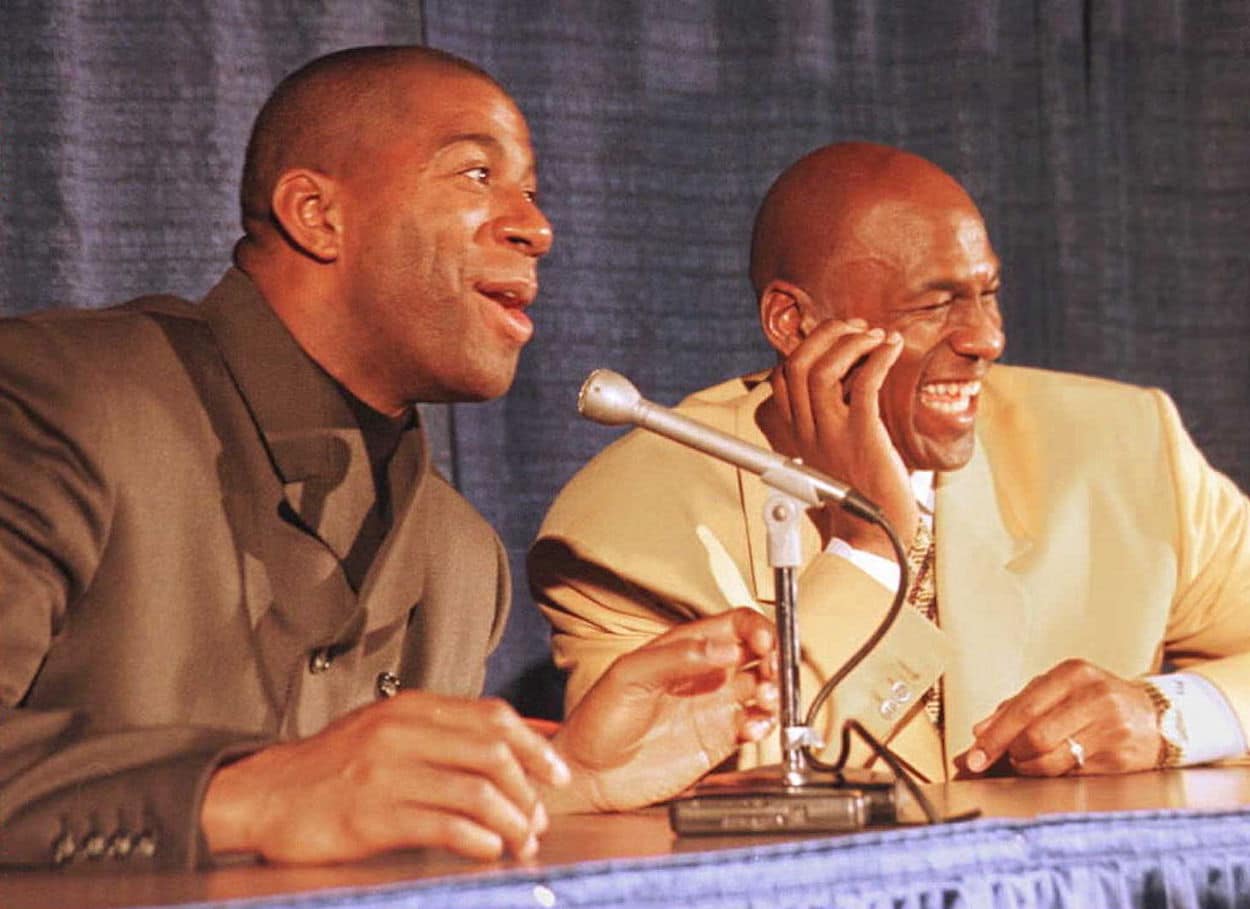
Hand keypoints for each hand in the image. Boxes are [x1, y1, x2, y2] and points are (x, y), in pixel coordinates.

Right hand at [202, 691, 569, 863]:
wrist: (262, 795)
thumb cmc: (330, 768)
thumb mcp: (384, 730)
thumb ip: (438, 733)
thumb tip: (504, 748)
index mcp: (411, 708)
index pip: (494, 717)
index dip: (536, 747)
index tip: (559, 776)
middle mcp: (403, 733)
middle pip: (494, 752)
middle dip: (530, 789)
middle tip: (540, 819)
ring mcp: (388, 772)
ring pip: (478, 790)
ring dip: (512, 821)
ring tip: (521, 842)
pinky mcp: (373, 815)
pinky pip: (445, 824)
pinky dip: (478, 839)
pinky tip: (488, 850)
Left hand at [547, 607, 778, 811]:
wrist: (590, 775)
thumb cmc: (599, 720)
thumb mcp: (629, 675)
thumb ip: (677, 657)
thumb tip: (724, 647)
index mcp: (685, 648)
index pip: (735, 625)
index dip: (757, 629)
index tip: (765, 644)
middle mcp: (706, 674)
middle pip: (758, 654)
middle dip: (775, 659)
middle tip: (771, 674)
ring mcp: (714, 707)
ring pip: (763, 688)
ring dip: (774, 691)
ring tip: (764, 700)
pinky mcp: (718, 740)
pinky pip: (754, 725)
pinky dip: (764, 724)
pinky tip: (752, 727)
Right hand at [764, 318, 915, 556]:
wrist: (874, 534)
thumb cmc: (861, 493)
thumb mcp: (834, 453)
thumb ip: (832, 421)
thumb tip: (852, 382)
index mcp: (797, 434)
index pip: (781, 378)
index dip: (805, 348)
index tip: (835, 340)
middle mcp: (807, 430)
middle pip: (799, 363)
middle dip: (826, 334)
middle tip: (856, 329)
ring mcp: (831, 433)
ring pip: (824, 368)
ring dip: (851, 342)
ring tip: (874, 336)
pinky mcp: (861, 436)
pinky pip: (864, 384)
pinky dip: (878, 357)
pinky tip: (891, 349)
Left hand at [959, 659, 1160, 775]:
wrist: (1155, 718)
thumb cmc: (1093, 702)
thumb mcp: (1058, 691)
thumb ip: (1017, 706)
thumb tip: (979, 731)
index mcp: (1072, 673)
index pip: (1023, 709)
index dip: (994, 736)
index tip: (973, 758)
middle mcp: (1094, 697)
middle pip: (1034, 736)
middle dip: (1010, 753)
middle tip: (1005, 760)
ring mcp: (1111, 728)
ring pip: (1051, 759)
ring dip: (1030, 767)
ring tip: (1030, 761)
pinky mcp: (1121, 758)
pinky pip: (1072, 773)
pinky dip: (1054, 774)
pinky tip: (1056, 766)